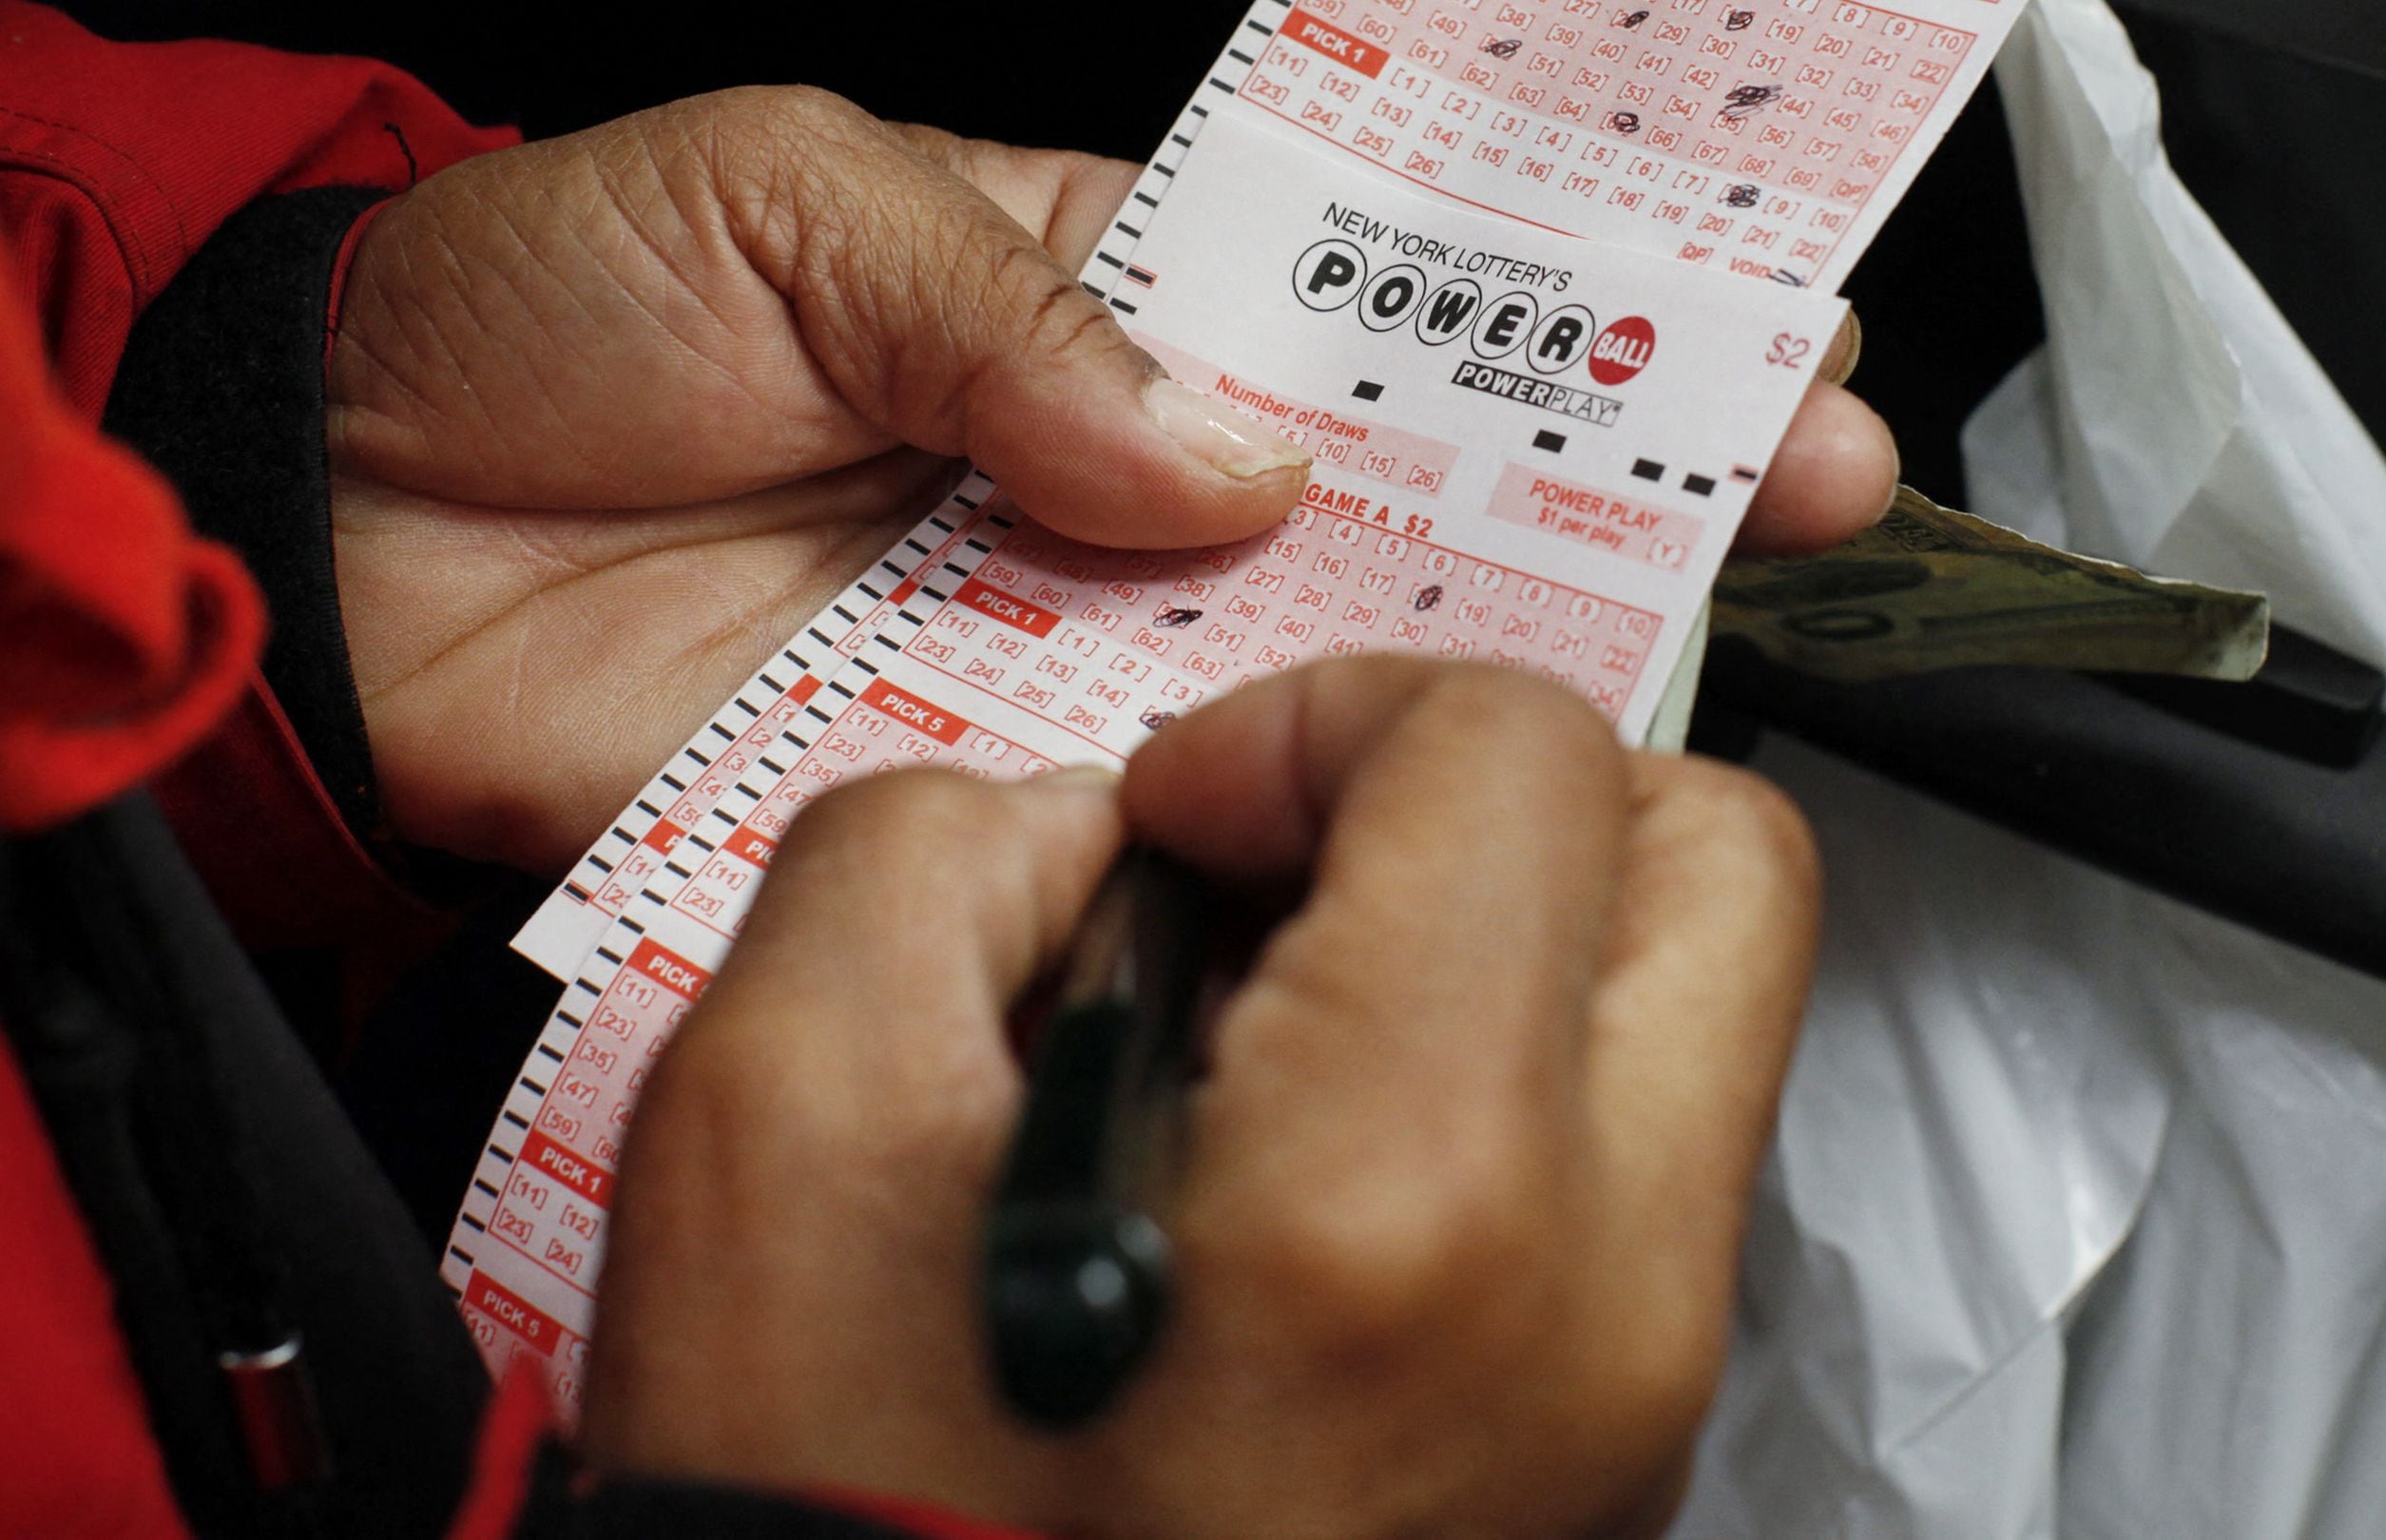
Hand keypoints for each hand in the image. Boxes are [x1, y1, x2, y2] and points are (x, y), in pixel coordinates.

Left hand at [326, 87, 1894, 875]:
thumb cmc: (543, 310)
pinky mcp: (981, 772)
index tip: (1738, 319)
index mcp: (1085, 292)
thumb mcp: (793, 199)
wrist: (359, 542)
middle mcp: (1105, 474)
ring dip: (1465, 661)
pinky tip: (1396, 804)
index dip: (1554, 296)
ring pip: (1303, 655)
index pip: (1368, 284)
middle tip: (1784, 486)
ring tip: (1643, 648)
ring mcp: (1059, 636)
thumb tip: (1224, 445)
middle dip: (1592, 479)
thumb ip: (1022, 309)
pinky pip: (1147, 800)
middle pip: (1389, 483)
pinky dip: (1259, 810)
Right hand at [582, 656, 1818, 1538]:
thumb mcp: (773, 1136)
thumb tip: (1082, 832)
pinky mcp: (1608, 1463)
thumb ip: (928, 858)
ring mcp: (1632, 1405)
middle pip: (1714, 867)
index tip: (1180, 817)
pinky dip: (1476, 1099)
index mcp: (1408, 1190)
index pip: (1521, 756)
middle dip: (1491, 795)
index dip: (1319, 716)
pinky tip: (1270, 1171)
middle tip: (1298, 849)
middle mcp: (1599, 1305)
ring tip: (1250, 1030)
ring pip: (1680, 1022)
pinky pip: (1621, 1179)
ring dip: (1482, 944)